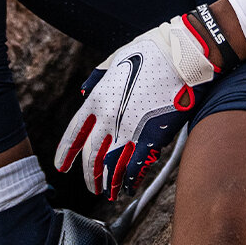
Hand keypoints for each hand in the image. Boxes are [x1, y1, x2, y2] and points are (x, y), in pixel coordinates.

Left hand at [55, 14, 219, 198]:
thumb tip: (84, 92)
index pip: (74, 133)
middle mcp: (109, 117)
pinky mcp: (153, 137)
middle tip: (91, 187)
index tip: (61, 167)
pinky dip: (130, 180)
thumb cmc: (152, 51)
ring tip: (108, 193)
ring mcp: (131, 129)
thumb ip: (97, 78)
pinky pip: (136, 166)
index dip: (66, 153)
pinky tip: (129, 188)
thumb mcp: (116, 59)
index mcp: (98, 98)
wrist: (183, 54)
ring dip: (109, 182)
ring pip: (112, 166)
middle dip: (90, 175)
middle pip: (92, 155)